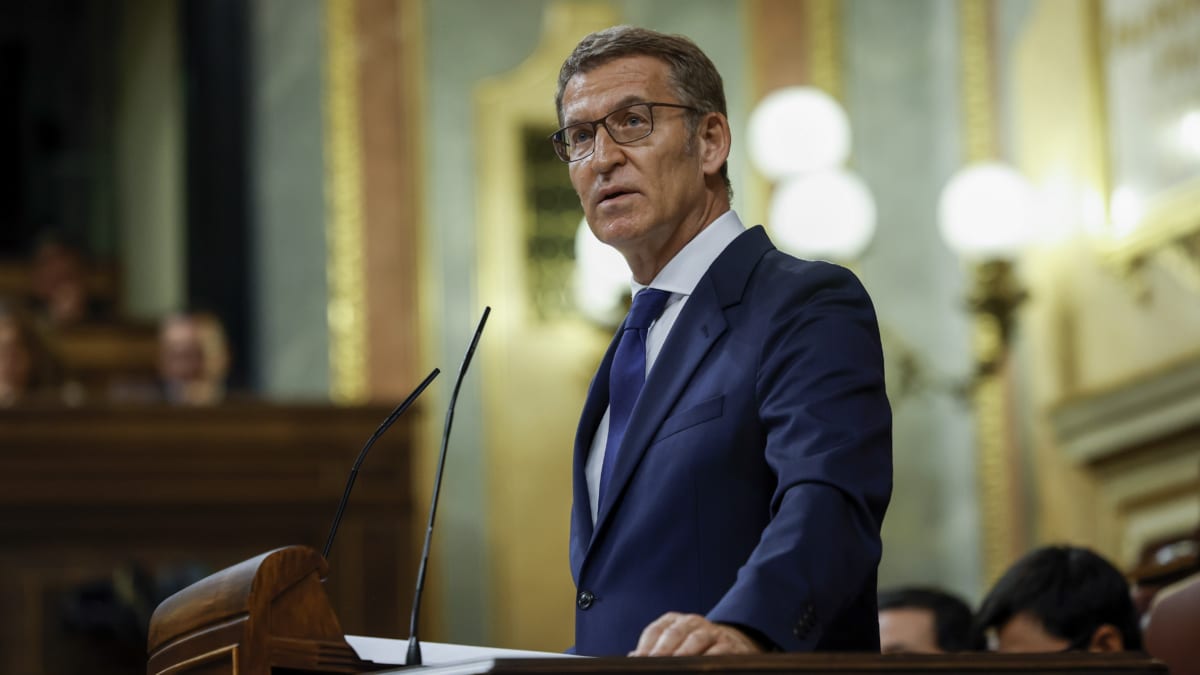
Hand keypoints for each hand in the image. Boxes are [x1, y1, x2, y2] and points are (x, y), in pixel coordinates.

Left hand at [629, 612, 763, 655]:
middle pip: (674, 633)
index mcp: (673, 621)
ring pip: (696, 639)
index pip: (655, 630)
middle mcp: (691, 622)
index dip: (645, 646)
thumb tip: (633, 657)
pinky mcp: (728, 645)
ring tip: (675, 665)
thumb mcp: (673, 644)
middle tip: (653, 663)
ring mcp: (711, 631)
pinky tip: (700, 666)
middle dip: (662, 650)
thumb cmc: (693, 647)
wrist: (730, 643)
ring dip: (684, 653)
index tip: (637, 659)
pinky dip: (709, 657)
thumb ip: (654, 650)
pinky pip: (718, 650)